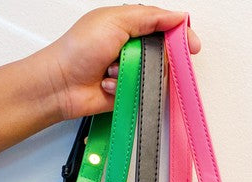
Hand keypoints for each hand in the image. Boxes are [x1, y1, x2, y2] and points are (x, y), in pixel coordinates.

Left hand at [30, 5, 200, 120]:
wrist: (61, 84)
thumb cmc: (78, 49)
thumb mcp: (115, 20)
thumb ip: (149, 17)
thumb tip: (177, 17)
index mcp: (130, 25)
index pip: (165, 28)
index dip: (179, 37)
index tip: (190, 45)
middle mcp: (131, 49)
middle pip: (164, 54)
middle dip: (153, 58)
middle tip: (138, 58)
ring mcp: (129, 72)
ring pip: (153, 76)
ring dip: (132, 73)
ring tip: (113, 70)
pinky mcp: (126, 93)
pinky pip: (140, 93)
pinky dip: (124, 89)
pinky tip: (108, 84)